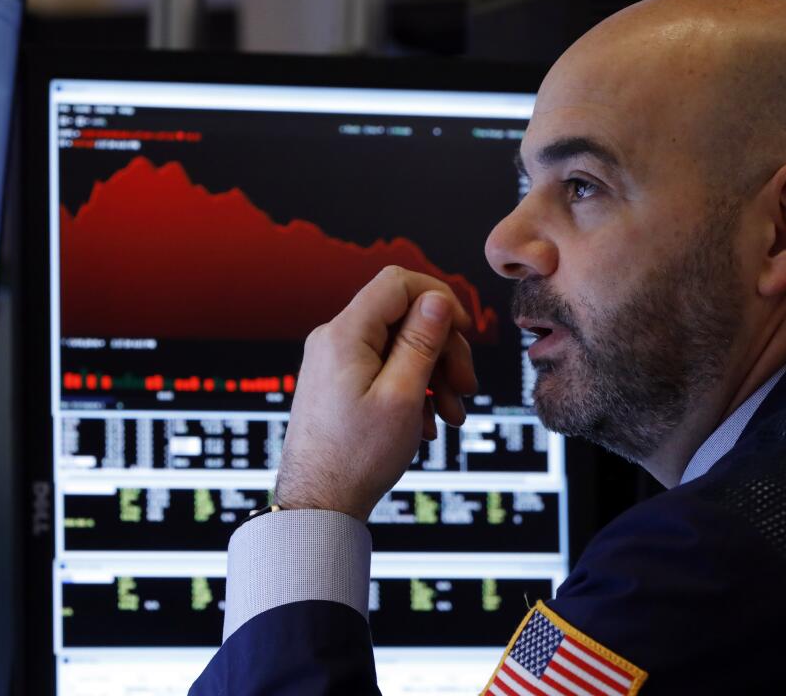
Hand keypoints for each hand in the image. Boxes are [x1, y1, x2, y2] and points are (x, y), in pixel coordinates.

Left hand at [274, 266, 478, 521]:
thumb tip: (437, 299)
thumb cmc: (355, 457)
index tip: (463, 331)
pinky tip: (428, 423)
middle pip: (404, 316)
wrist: (320, 503)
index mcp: (344, 335)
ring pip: (400, 346)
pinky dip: (414, 389)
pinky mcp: (341, 383)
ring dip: (435, 375)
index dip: (439, 299)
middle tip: (465, 387)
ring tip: (452, 415)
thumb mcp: (402, 396)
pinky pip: (386, 369)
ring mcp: (336, 362)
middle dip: (443, 348)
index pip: (398, 283)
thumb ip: (421, 341)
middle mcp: (334, 341)